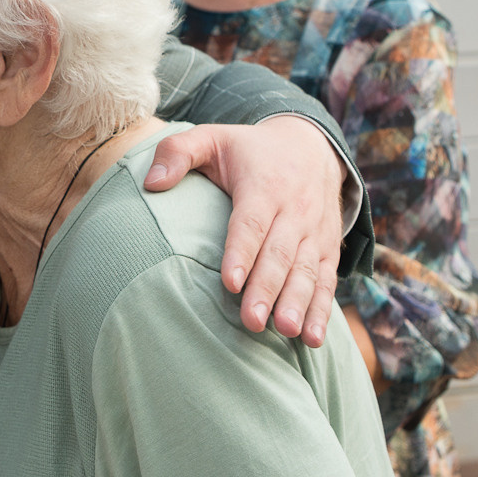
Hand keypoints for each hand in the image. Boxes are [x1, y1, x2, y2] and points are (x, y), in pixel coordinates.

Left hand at [146, 114, 342, 344]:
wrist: (310, 145)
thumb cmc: (248, 150)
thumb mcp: (212, 138)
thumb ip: (177, 152)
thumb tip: (150, 182)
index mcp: (263, 186)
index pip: (251, 222)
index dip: (241, 252)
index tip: (230, 282)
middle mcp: (294, 210)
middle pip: (279, 254)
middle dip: (267, 289)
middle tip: (253, 321)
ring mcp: (314, 231)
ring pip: (306, 270)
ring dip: (297, 303)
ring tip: (285, 331)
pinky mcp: (327, 248)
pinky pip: (326, 280)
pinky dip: (321, 309)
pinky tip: (312, 338)